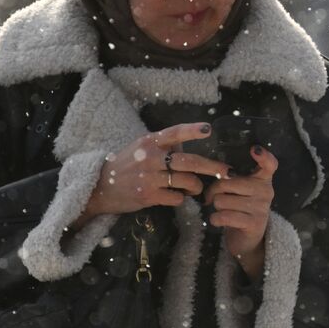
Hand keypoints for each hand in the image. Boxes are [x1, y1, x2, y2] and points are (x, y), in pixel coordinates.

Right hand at [72, 123, 231, 227]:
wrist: (101, 187)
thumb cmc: (126, 165)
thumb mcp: (141, 147)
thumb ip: (164, 144)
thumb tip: (189, 143)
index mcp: (150, 142)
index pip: (174, 132)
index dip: (192, 130)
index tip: (208, 129)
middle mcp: (151, 158)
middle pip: (189, 161)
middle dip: (212, 167)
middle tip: (227, 172)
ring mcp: (149, 177)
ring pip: (186, 181)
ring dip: (196, 186)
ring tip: (196, 188)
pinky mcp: (148, 195)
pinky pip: (177, 197)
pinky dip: (182, 198)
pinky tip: (178, 197)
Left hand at [203, 145, 278, 281]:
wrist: (248, 239)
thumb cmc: (240, 209)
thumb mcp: (241, 190)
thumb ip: (233, 178)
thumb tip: (215, 170)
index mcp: (263, 179)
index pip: (270, 164)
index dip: (264, 156)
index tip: (255, 149)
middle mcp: (266, 191)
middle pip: (228, 182)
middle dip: (214, 191)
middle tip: (213, 197)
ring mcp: (261, 208)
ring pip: (222, 200)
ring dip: (216, 207)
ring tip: (223, 211)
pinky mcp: (253, 224)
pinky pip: (223, 216)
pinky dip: (215, 219)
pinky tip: (219, 221)